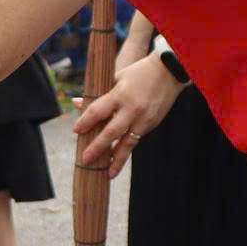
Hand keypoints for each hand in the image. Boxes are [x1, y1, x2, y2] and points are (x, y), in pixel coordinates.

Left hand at [73, 55, 184, 172]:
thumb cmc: (139, 73)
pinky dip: (126, 151)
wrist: (170, 72)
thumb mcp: (116, 78)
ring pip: (127, 143)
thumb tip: (76, 103)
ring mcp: (143, 119)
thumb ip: (98, 94)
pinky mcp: (151, 124)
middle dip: (97, 147)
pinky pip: (136, 140)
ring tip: (108, 173)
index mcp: (120, 94)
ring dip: (117, 159)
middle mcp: (132, 109)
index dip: (85, 121)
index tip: (76, 131)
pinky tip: (118, 160)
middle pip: (111, 132)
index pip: (98, 111)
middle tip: (85, 160)